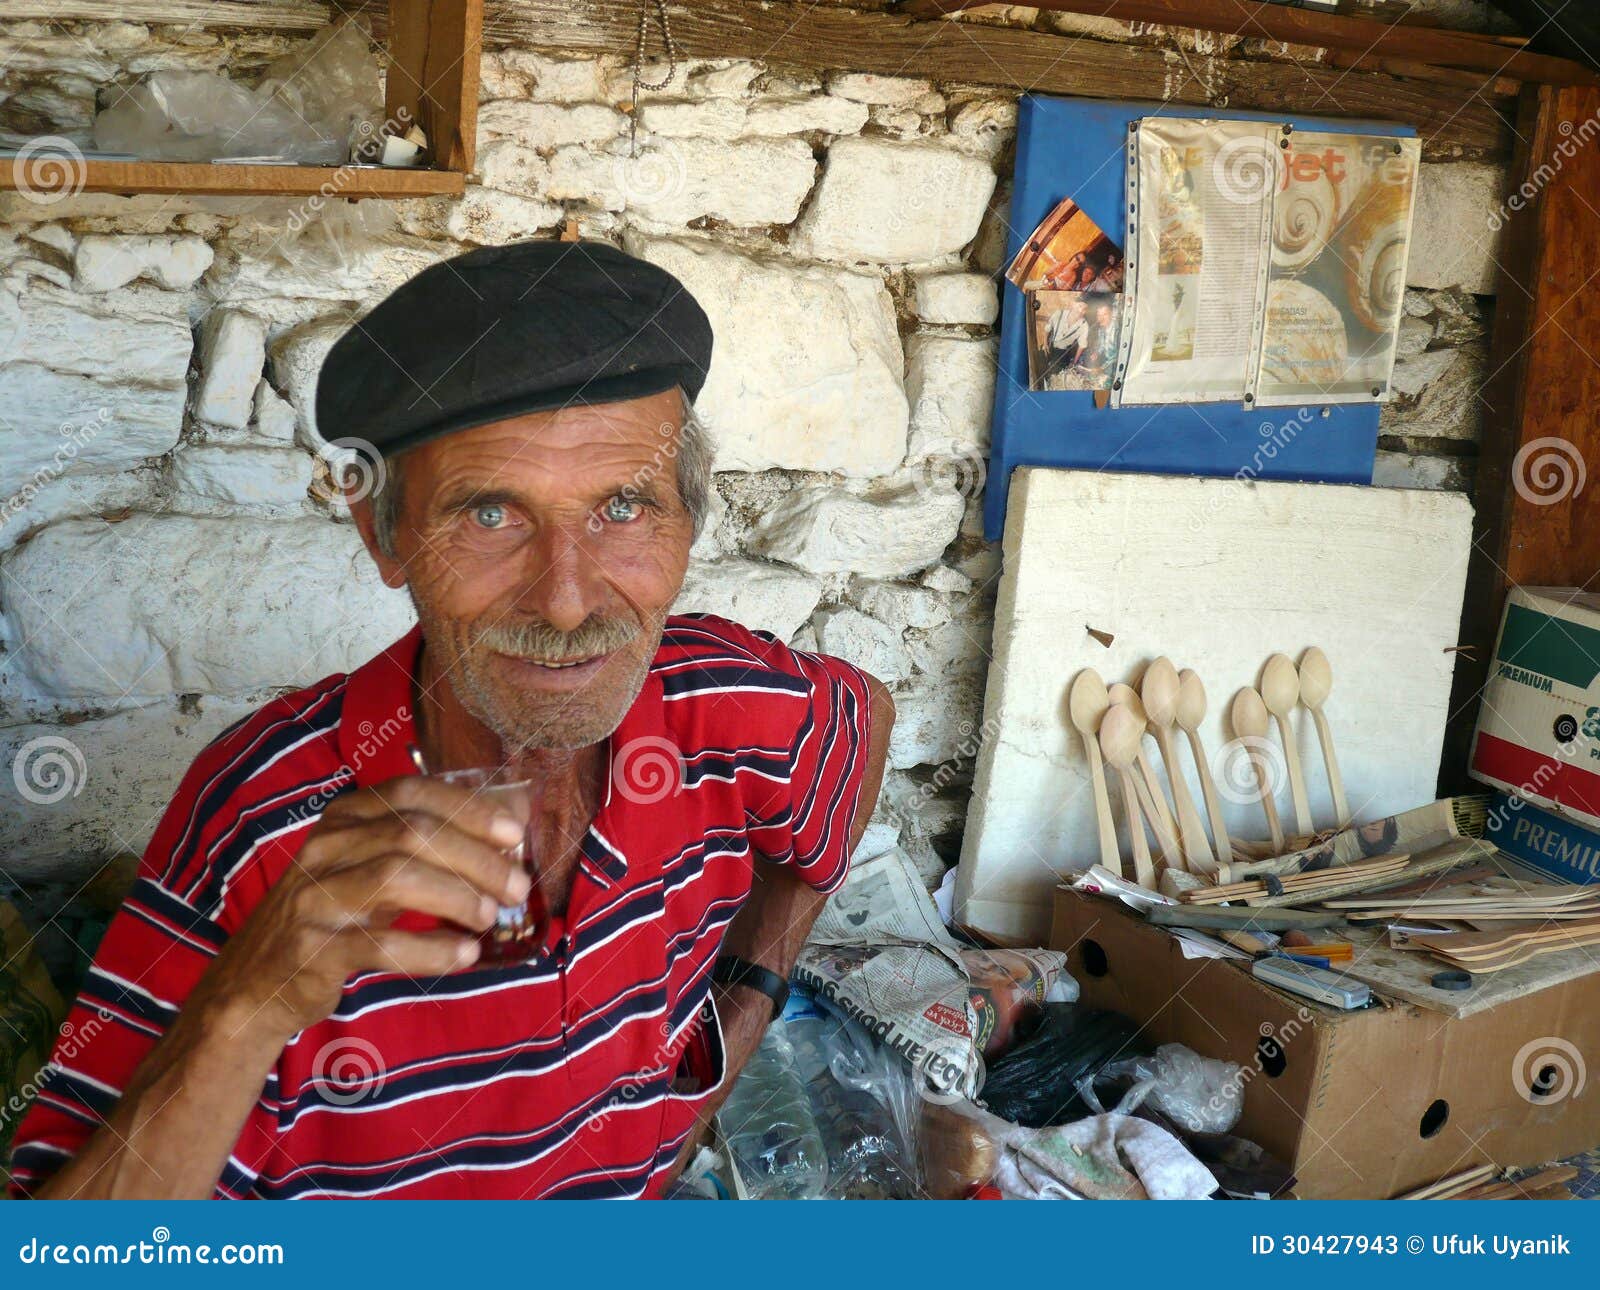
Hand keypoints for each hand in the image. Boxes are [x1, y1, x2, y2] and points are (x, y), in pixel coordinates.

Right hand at [191, 774, 531, 1046]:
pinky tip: (463, 955)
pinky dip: (430, 948)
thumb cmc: (336, 915)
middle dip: (475, 858)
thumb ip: (433, 843)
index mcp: (345, 818)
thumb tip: (516, 814)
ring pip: (396, 877)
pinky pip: (379, 943)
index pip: (412, 794)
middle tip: (516, 887)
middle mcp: (325, 847)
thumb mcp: (375, 868)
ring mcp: (314, 896)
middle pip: (412, 834)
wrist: (258, 981)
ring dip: (456, 896)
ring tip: (490, 917)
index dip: (468, 808)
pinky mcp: (312, 948)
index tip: (514, 832)